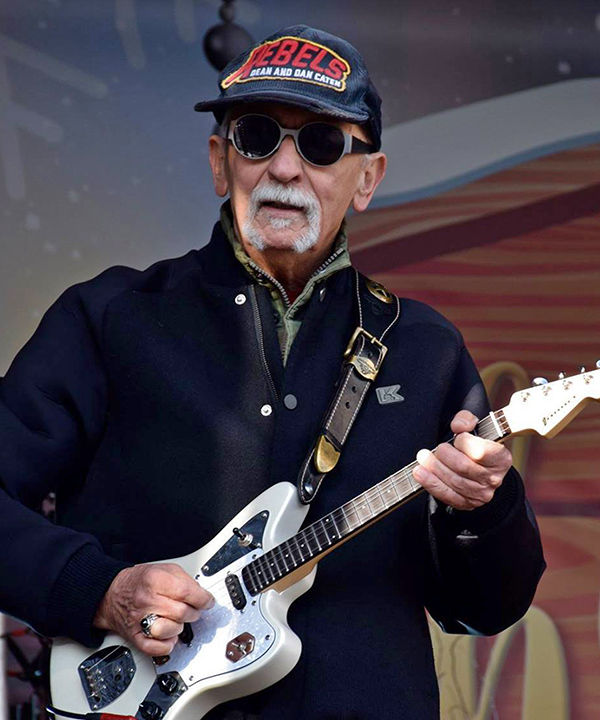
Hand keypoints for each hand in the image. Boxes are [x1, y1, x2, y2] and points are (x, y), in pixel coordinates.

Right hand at [93, 563, 213, 655]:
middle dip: (194, 612)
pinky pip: (157, 648)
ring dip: (180, 627)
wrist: (112, 593)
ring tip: (177, 620)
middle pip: (182, 612)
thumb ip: (184, 579)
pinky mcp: (135, 637)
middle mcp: (147, 600)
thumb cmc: (139, 581)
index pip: (187, 592)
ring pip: (172, 631)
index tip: (208, 601)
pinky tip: (169, 636)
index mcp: (155, 580)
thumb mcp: (163, 569)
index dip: (203, 599)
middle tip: (194, 609)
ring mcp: (140, 620)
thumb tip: (201, 593)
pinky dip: (168, 645)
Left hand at [412, 410, 511, 509]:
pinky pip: (447, 495)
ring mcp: (482, 493)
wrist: (479, 466)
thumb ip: (466, 420)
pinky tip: (420, 473)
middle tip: (436, 448)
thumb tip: (458, 426)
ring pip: (454, 481)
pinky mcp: (468, 503)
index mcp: (501, 458)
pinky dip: (431, 483)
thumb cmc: (476, 444)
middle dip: (444, 455)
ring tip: (423, 458)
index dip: (463, 443)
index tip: (457, 438)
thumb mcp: (474, 426)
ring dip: (434, 468)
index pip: (479, 451)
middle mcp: (494, 478)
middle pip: (463, 467)